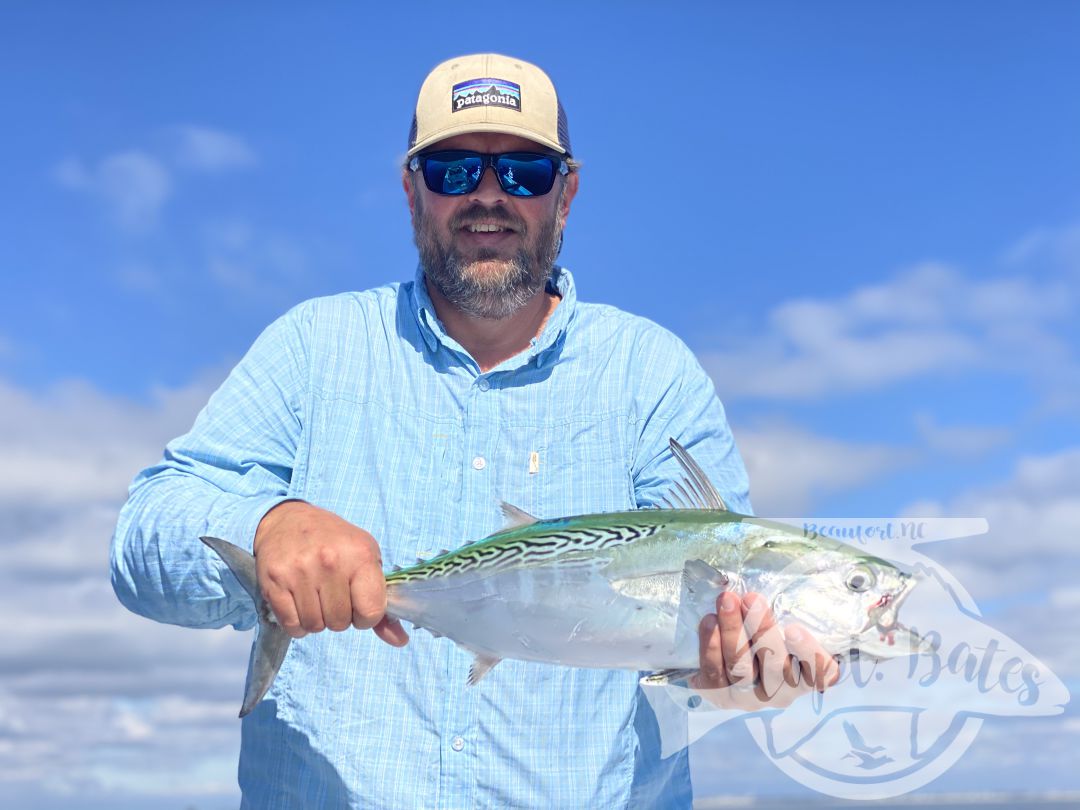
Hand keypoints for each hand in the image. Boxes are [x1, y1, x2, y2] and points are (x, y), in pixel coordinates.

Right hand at [253, 500, 408, 645]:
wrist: (288, 520)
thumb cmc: (335, 542)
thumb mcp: (366, 560)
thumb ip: (381, 603)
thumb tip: (400, 641)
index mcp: (360, 555)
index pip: (371, 612)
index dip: (366, 616)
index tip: (358, 603)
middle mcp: (330, 561)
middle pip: (340, 622)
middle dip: (340, 617)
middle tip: (334, 596)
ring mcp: (300, 571)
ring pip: (315, 626)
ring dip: (317, 620)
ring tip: (317, 597)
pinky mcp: (275, 581)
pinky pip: (292, 625)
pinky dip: (297, 623)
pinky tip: (300, 603)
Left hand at [691, 591, 838, 708]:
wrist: (732, 663)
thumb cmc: (769, 637)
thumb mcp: (785, 626)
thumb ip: (787, 614)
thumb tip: (779, 582)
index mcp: (807, 677)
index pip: (819, 671)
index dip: (808, 653)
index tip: (793, 629)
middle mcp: (782, 693)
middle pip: (774, 664)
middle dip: (761, 629)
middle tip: (750, 598)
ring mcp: (750, 698)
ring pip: (742, 668)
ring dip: (733, 631)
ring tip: (726, 601)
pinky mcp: (721, 697)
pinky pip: (715, 675)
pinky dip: (711, 648)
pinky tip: (709, 622)